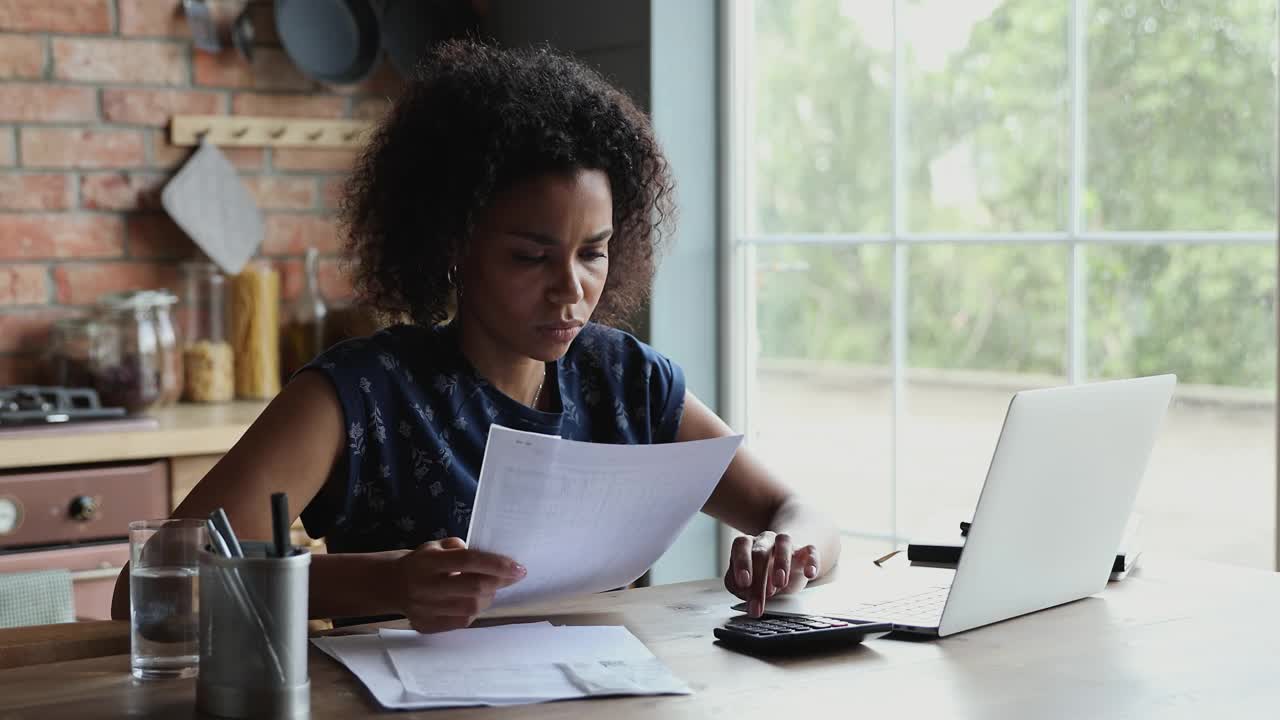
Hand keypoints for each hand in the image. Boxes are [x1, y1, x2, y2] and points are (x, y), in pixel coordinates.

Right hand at [392, 537, 526, 632]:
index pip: (468, 562)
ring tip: (489, 588)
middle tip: (512, 576)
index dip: (496, 565)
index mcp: (427, 561)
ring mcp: (424, 609)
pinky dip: (473, 611)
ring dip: (488, 597)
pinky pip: (460, 622)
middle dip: (498, 582)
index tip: (519, 568)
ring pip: (470, 608)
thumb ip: (461, 549)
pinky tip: (473, 600)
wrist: (391, 584)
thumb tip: (490, 559)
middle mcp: (424, 586)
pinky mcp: (426, 625)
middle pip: (472, 588)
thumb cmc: (422, 562)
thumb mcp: (436, 545)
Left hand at [723, 531, 819, 616]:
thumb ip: (740, 587)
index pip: (741, 546)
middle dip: (761, 576)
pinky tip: (809, 574)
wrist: (783, 568)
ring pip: (783, 541)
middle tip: (763, 596)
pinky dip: (811, 562)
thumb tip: (744, 594)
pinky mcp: (805, 551)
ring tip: (780, 583)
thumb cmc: (760, 576)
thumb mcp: (747, 584)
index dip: (741, 562)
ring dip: (782, 562)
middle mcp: (764, 540)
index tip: (744, 583)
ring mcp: (785, 543)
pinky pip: (810, 551)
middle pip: (761, 552)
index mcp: (746, 545)